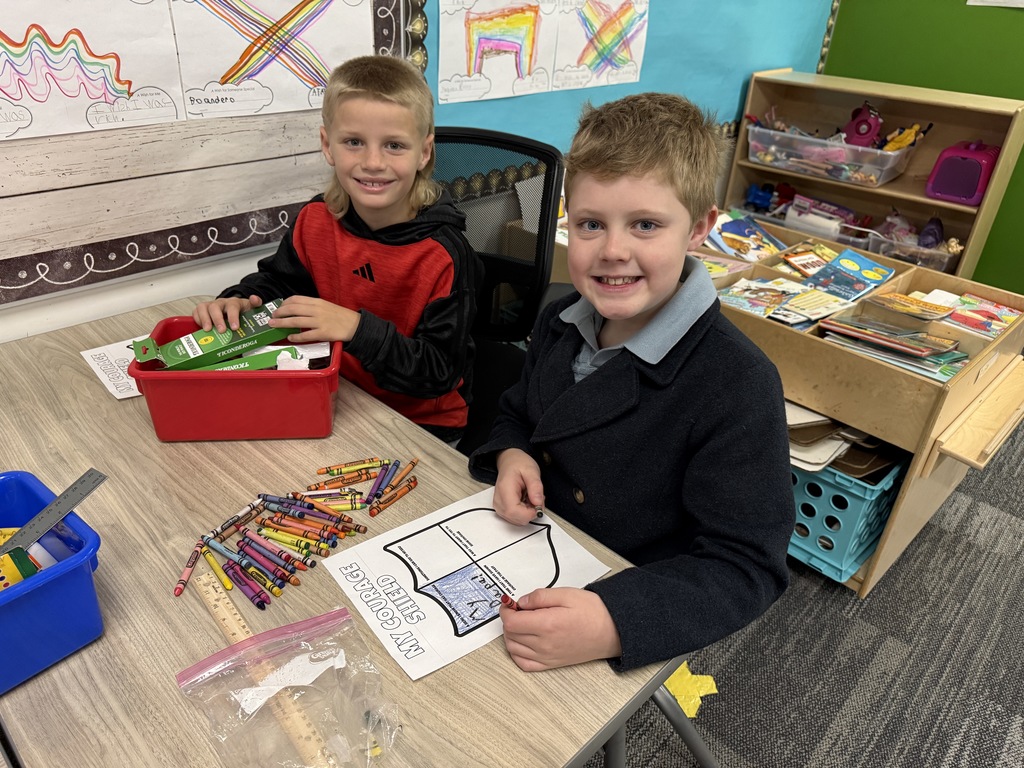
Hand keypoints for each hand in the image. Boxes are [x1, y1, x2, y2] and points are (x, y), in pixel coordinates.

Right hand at [193, 295, 262, 332]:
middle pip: (215, 307)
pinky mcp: (202, 310)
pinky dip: (198, 319)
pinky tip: (202, 328)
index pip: (232, 307)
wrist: (233, 308)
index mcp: (233, 303)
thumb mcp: (250, 308)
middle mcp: (220, 303)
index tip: (235, 327)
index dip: (233, 316)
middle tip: (221, 330)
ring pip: (203, 308)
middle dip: (218, 319)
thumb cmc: (241, 311)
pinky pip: (196, 312)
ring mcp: (210, 306)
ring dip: (205, 319)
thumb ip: (255, 304)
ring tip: (208, 330)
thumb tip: (255, 299)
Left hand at [269, 296, 360, 342]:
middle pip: (292, 309)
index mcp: (317, 302)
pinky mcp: (323, 333)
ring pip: (296, 321)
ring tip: (274, 325)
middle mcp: (316, 310)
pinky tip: (290, 338)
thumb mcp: (326, 306)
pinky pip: (305, 335)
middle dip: (279, 313)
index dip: (284, 303)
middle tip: (272, 317)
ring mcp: (319, 322)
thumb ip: (312, 307)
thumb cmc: (340, 316)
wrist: (355, 325)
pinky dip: (295, 337)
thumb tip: (296, 310)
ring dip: (282, 323)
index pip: (296, 299)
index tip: (278, 308)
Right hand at [494, 449, 544, 524]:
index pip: (514, 512)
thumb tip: (538, 503)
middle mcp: (499, 501)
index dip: (529, 513)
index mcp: (504, 490)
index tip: (538, 504)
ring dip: (528, 512)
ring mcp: (499, 506)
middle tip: (535, 497)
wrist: (509, 461)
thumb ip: (536, 487)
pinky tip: (525, 500)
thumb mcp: (531, 471)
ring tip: (530, 496)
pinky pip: (516, 518)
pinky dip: (524, 512)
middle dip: (531, 512)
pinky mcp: (502, 509)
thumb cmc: (518, 464)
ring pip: (518, 520)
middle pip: (517, 519)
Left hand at [500, 587, 621, 670]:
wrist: (612, 631)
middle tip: (517, 610)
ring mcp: (547, 656)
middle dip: (509, 619)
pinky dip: (517, 654)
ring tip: (521, 623)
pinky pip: (524, 664)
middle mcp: (545, 644)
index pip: (511, 622)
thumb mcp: (566, 594)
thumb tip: (521, 602)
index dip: (505, 611)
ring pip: (513, 649)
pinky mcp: (551, 664)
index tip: (509, 604)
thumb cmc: (593, 612)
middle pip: (510, 635)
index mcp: (547, 625)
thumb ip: (540, 596)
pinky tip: (522, 643)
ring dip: (511, 635)